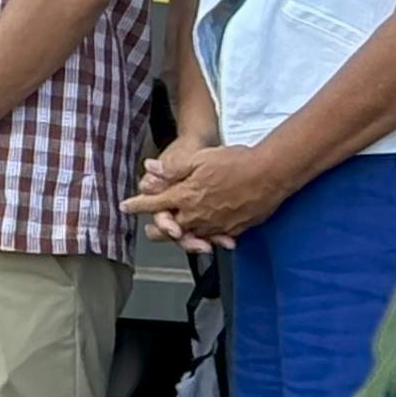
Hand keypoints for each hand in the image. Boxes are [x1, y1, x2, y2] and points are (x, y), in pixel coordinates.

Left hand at [126, 139, 288, 251]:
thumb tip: (150, 168)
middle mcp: (197, 215)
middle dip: (158, 228)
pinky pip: (214, 238)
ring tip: (176, 235)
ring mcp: (215, 225)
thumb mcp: (199, 158)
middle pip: (170, 227)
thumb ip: (173, 167)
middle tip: (149, 231)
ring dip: (181, 236)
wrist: (270, 174)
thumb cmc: (235, 162)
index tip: (125, 207)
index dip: (137, 205)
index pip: (154, 203)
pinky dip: (207, 238)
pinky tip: (206, 237)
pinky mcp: (234, 229)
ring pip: (192, 236)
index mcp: (185, 196)